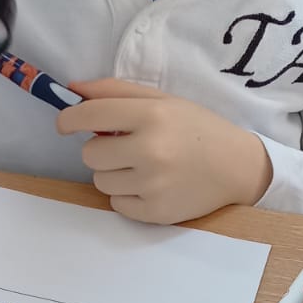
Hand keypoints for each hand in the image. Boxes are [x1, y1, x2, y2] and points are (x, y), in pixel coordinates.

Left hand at [58, 78, 271, 223]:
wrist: (237, 166)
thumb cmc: (196, 128)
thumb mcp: (163, 99)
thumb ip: (116, 91)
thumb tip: (73, 89)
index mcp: (152, 115)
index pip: (89, 115)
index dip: (69, 119)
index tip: (66, 123)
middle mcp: (151, 150)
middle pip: (89, 154)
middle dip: (100, 149)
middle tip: (124, 147)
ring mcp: (153, 185)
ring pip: (100, 181)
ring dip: (113, 173)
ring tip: (142, 167)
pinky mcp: (156, 213)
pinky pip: (115, 204)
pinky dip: (127, 196)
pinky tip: (150, 185)